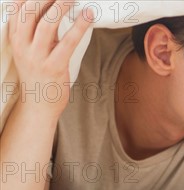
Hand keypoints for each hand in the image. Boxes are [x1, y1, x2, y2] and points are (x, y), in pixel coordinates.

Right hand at [8, 0, 92, 117]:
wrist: (39, 107)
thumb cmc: (39, 77)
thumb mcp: (33, 51)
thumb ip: (40, 32)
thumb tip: (54, 10)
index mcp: (15, 39)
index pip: (18, 9)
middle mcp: (23, 46)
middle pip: (30, 11)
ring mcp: (37, 57)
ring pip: (47, 23)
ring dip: (61, 6)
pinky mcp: (54, 67)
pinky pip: (67, 41)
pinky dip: (79, 26)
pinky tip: (88, 16)